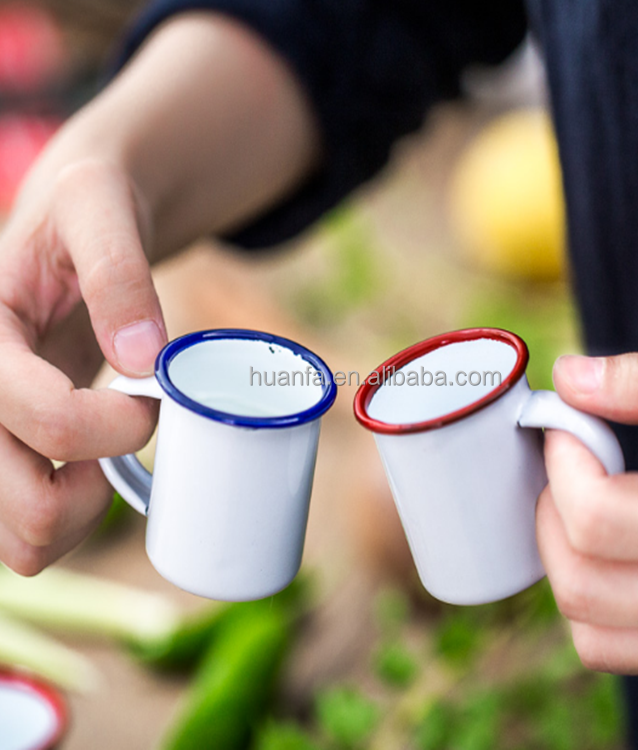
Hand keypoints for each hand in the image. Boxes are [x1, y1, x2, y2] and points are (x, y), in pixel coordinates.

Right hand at [0, 153, 165, 574]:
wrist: (67, 232)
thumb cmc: (82, 210)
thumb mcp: (100, 207)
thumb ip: (119, 272)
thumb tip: (145, 358)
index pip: (47, 420)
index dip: (119, 424)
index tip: (152, 395)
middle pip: (24, 505)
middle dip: (98, 485)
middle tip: (128, 428)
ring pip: (22, 538)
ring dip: (82, 514)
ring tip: (106, 458)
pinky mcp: (2, 450)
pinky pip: (27, 533)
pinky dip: (70, 521)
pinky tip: (90, 474)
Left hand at [537, 347, 637, 673]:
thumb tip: (572, 377)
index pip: (599, 519)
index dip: (562, 458)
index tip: (568, 419)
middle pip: (584, 586)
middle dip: (550, 513)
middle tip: (568, 459)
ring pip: (600, 637)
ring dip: (566, 565)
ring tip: (584, 501)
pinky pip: (637, 648)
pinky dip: (601, 601)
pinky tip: (622, 541)